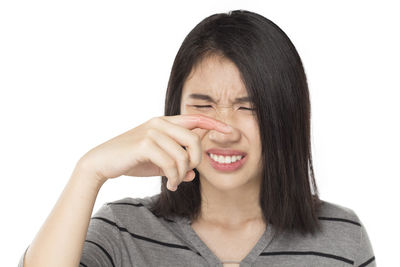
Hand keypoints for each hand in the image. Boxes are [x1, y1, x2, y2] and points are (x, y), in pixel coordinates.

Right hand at [77, 114, 232, 189]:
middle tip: (190, 173)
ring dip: (182, 173)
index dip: (214, 122)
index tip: (229, 131)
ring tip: (175, 182)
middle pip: (194, 138)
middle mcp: (160, 123)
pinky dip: (174, 177)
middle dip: (197, 159)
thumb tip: (193, 174)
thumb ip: (175, 163)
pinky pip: (171, 163)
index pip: (195, 118)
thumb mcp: (157, 162)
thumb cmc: (131, 160)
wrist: (102, 162)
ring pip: (183, 154)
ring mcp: (152, 132)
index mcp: (164, 122)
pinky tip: (170, 184)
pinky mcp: (144, 143)